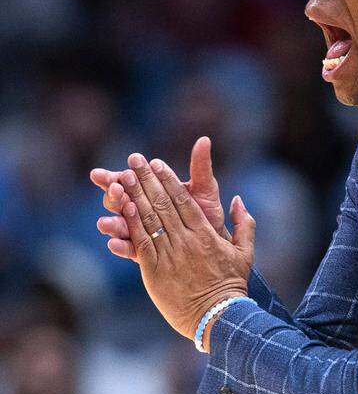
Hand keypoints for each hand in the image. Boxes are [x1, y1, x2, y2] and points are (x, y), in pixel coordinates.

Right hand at [91, 136, 229, 261]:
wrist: (216, 241)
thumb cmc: (208, 212)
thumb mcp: (205, 189)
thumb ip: (200, 167)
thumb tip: (205, 139)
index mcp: (149, 192)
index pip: (126, 180)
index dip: (117, 174)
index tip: (121, 168)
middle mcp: (138, 211)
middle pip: (118, 201)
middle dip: (114, 194)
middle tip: (115, 188)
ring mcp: (139, 232)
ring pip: (119, 226)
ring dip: (112, 222)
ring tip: (106, 222)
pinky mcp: (143, 253)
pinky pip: (128, 250)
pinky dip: (120, 246)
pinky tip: (114, 244)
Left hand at [118, 152, 255, 340]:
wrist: (217, 315)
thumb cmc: (231, 284)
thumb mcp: (245, 252)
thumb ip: (244, 224)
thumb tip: (238, 201)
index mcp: (207, 234)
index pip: (184, 200)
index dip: (169, 180)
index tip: (158, 164)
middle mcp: (186, 240)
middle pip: (162, 203)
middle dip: (147, 179)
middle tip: (134, 160)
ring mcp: (169, 255)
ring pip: (148, 219)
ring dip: (133, 195)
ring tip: (121, 176)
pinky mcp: (154, 270)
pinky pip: (139, 242)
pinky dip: (129, 223)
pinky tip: (121, 207)